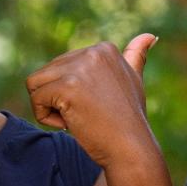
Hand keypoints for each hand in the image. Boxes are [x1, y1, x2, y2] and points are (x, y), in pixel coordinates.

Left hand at [26, 34, 160, 169]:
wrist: (131, 149)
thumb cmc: (130, 120)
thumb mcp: (134, 82)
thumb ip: (136, 57)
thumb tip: (151, 35)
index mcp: (104, 49)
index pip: (61, 65)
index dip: (71, 91)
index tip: (95, 104)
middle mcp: (93, 52)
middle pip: (46, 73)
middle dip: (58, 99)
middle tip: (86, 114)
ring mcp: (80, 68)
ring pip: (35, 84)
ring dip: (49, 107)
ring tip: (76, 118)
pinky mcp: (67, 86)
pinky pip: (36, 99)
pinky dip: (46, 118)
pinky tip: (71, 124)